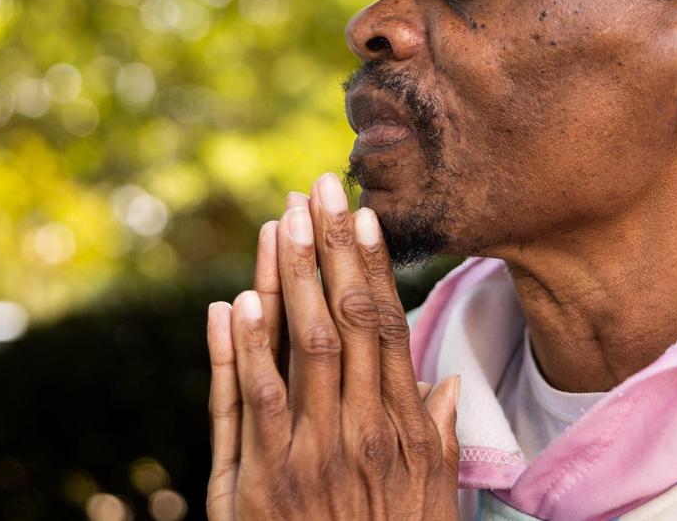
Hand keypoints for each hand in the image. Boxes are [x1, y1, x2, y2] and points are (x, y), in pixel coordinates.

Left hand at [206, 173, 460, 519]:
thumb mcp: (433, 500)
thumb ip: (434, 436)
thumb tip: (442, 382)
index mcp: (401, 430)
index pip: (387, 326)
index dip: (373, 265)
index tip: (364, 213)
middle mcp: (355, 432)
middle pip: (343, 320)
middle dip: (328, 248)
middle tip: (319, 187)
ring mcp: (303, 455)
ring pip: (295, 347)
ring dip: (283, 280)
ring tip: (277, 221)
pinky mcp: (255, 481)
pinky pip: (245, 403)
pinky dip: (238, 350)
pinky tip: (234, 302)